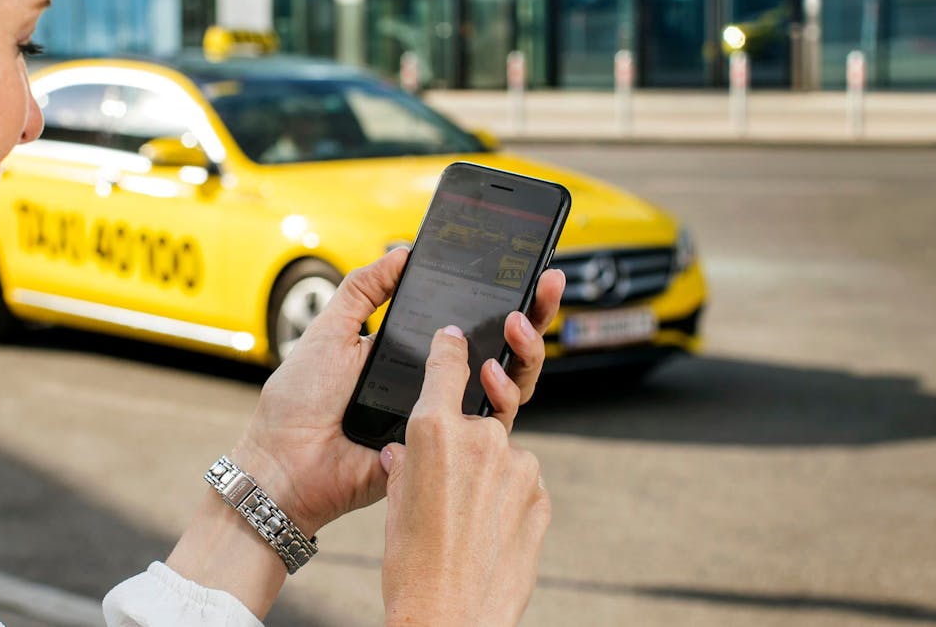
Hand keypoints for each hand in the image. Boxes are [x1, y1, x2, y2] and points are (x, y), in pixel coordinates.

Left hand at [230, 250, 565, 535]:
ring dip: (525, 351)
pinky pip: (490, 427)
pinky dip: (501, 397)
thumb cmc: (300, 403)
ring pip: (510, 385)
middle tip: (545, 283)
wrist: (285, 464)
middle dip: (533, 314)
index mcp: (412, 353)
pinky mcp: (449, 451)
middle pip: (501, 349)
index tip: (524, 264)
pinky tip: (494, 371)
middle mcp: (437, 383)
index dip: (501, 295)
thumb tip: (403, 253)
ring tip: (517, 322)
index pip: (469, 321)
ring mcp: (447, 418)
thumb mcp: (330, 332)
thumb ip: (363, 290)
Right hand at [380, 327, 551, 626]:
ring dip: (486, 477)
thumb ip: (404, 465)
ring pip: (501, 457)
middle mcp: (481, 439)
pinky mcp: (541, 496)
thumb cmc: (413, 567)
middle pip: (475, 421)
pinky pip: (521, 485)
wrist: (450, 618)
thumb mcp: (395, 505)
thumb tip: (402, 454)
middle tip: (444, 488)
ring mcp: (517, 467)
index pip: (446, 365)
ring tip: (464, 522)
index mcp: (434, 431)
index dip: (449, 347)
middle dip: (463, 446)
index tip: (454, 337)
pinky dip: (507, 500)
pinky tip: (486, 532)